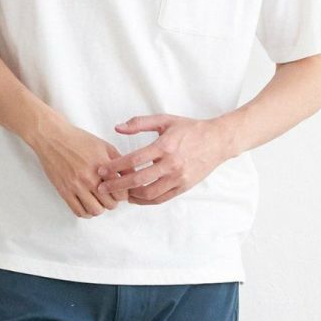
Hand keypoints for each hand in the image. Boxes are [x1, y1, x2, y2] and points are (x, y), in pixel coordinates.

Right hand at [30, 117, 124, 217]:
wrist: (52, 137)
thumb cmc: (79, 140)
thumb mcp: (104, 146)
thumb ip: (120, 162)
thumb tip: (133, 175)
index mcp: (102, 166)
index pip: (121, 192)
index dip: (123, 194)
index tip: (120, 191)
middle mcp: (89, 177)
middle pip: (110, 204)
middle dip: (113, 201)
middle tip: (109, 195)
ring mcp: (75, 186)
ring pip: (95, 211)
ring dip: (100, 208)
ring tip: (98, 200)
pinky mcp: (64, 191)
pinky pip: (78, 211)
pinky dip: (86, 212)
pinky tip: (87, 203)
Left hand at [95, 114, 229, 205]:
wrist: (218, 141)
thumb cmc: (190, 129)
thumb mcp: (165, 120)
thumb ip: (139, 123)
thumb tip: (117, 128)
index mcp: (165, 146)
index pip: (134, 160)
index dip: (115, 167)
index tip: (102, 171)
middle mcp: (171, 164)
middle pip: (138, 180)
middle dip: (117, 185)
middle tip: (102, 187)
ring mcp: (178, 178)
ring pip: (149, 193)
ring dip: (131, 195)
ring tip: (119, 192)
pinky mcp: (183, 187)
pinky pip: (161, 198)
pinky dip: (146, 200)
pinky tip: (136, 197)